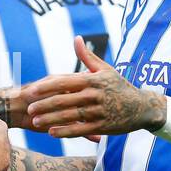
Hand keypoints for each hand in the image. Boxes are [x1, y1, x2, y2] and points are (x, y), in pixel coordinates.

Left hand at [21, 37, 165, 138]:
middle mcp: (94, 95)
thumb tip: (76, 38)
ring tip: (35, 122)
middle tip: (28, 108)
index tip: (31, 90)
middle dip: (43, 105)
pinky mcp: (102, 126)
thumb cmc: (120, 86)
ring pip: (69, 116)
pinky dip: (64, 131)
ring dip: (50, 119)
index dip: (46, 87)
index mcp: (92, 80)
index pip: (64, 82)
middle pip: (63, 100)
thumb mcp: (105, 69)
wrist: (142, 107)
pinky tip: (51, 132)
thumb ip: (87, 56)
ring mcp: (98, 111)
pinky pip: (80, 129)